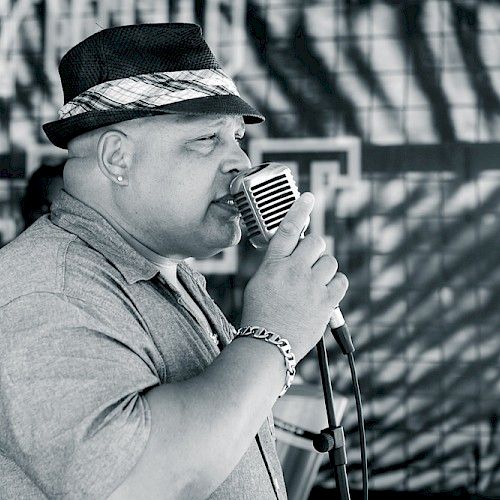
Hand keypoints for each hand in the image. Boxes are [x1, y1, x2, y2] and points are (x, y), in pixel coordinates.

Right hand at [240, 193, 348, 360]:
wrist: (268, 344)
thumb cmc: (259, 316)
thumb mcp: (258, 284)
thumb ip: (276, 265)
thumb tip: (293, 254)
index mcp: (273, 265)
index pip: (289, 228)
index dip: (300, 209)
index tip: (309, 197)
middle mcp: (293, 271)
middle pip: (316, 242)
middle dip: (314, 249)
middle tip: (309, 262)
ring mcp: (311, 286)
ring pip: (330, 261)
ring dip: (324, 268)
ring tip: (314, 283)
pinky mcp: (326, 302)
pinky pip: (341, 281)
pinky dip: (335, 284)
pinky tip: (326, 292)